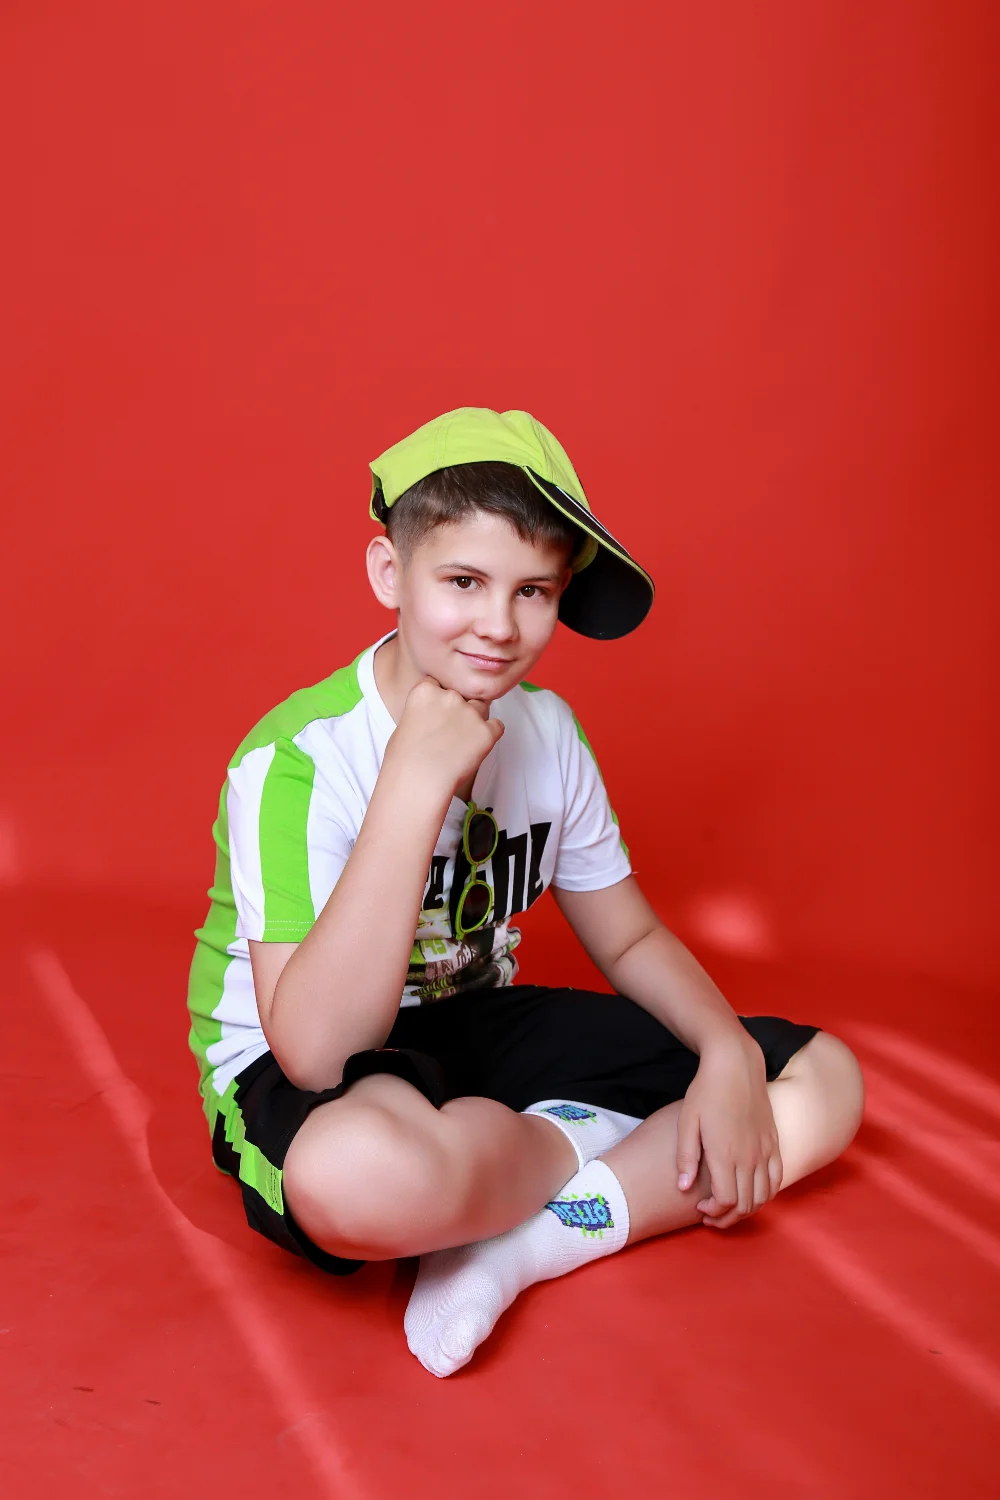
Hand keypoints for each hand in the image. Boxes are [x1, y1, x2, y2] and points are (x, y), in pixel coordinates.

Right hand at [387, 677, 504, 798]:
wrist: (418, 783)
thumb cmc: (404, 761)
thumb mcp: (405, 724)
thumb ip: (424, 711)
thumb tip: (435, 717)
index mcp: (425, 691)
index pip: (438, 683)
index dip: (438, 700)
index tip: (436, 715)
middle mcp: (449, 696)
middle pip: (461, 695)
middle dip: (458, 709)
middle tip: (449, 733)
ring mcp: (470, 713)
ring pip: (481, 708)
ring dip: (475, 720)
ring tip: (461, 743)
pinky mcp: (487, 732)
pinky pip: (497, 726)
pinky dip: (490, 735)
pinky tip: (475, 748)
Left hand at [675, 1040, 781, 1228]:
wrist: (736, 1064)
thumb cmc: (706, 1091)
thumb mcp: (686, 1121)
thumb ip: (685, 1157)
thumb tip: (684, 1188)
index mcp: (724, 1154)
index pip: (726, 1202)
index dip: (713, 1212)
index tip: (700, 1207)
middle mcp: (749, 1157)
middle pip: (745, 1205)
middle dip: (727, 1218)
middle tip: (711, 1214)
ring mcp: (765, 1150)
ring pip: (763, 1196)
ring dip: (747, 1209)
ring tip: (729, 1206)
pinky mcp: (774, 1142)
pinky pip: (777, 1179)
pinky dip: (767, 1194)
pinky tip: (752, 1192)